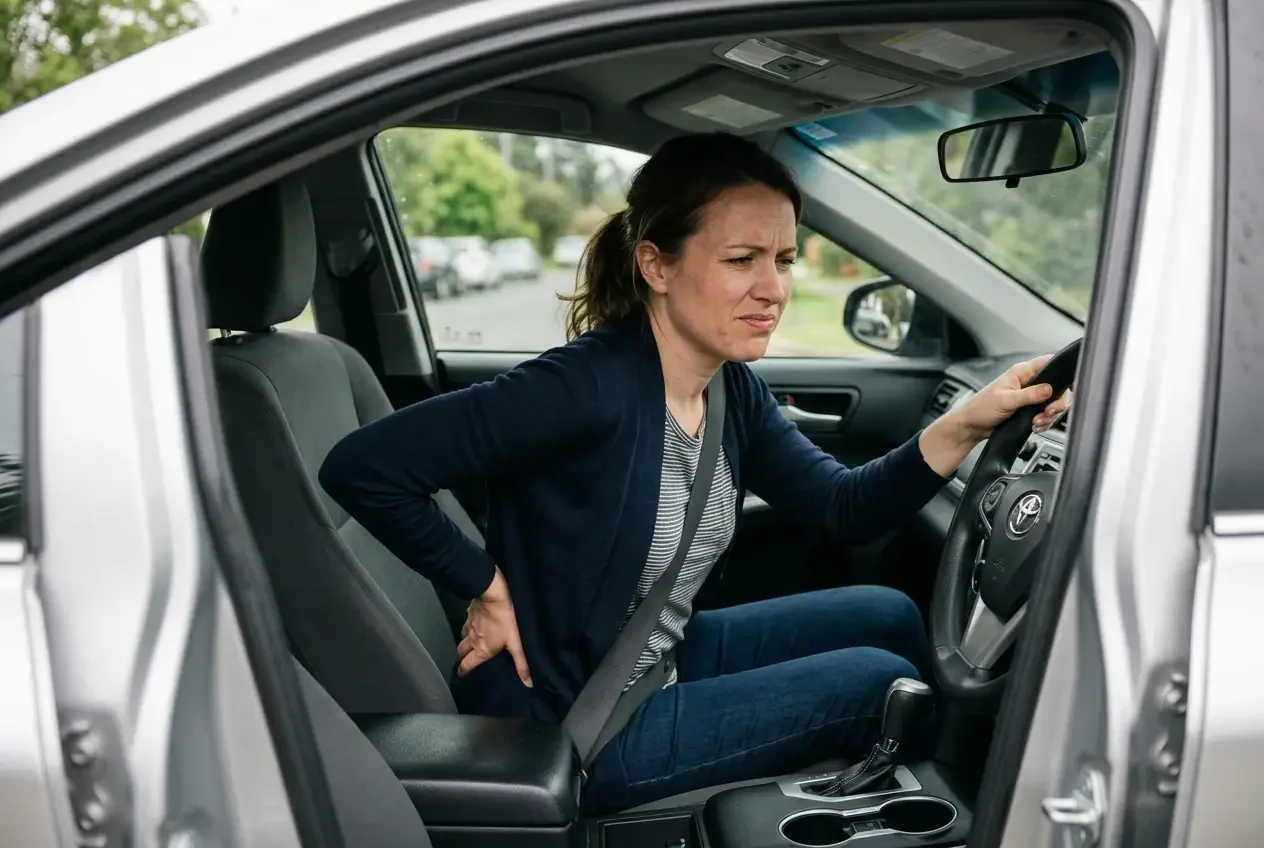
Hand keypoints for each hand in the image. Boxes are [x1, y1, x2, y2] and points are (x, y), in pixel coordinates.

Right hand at [457, 567, 532, 686]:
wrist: (493, 594)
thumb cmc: (506, 619)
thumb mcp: (516, 643)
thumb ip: (521, 663)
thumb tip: (529, 684)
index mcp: (482, 649)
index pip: (468, 664)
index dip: (463, 670)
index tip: (460, 674)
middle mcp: (472, 639)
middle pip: (462, 651)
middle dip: (462, 657)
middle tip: (464, 659)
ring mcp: (469, 625)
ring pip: (462, 637)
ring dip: (465, 642)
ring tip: (469, 643)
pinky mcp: (470, 613)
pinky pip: (466, 623)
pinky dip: (468, 627)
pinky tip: (474, 623)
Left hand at [956, 354, 1071, 439]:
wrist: (972, 426)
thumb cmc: (981, 408)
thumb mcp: (1006, 400)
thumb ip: (1029, 394)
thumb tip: (1049, 389)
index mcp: (1022, 372)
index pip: (1049, 363)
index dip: (1063, 371)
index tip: (1071, 386)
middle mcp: (1028, 382)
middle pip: (1057, 387)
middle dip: (1056, 403)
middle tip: (1047, 413)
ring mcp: (1030, 396)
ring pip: (1053, 403)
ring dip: (1048, 416)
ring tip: (1036, 422)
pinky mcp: (1029, 410)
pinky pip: (1045, 415)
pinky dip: (1043, 422)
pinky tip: (1034, 426)